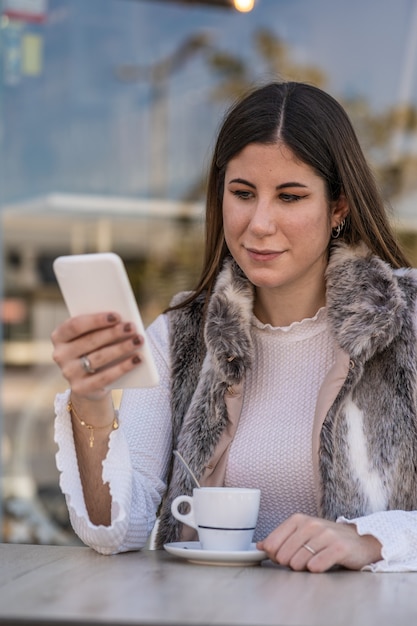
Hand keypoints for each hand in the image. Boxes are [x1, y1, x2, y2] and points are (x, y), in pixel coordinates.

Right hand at [51, 312, 142, 399]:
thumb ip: (101, 328)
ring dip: (122, 348)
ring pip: (99, 358)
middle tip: (132, 327)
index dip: (97, 320)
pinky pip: (105, 377)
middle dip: (114, 333)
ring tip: (138, 340)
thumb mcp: (92, 337)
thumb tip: (123, 321)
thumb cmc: (94, 350)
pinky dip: (124, 367)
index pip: (76, 325)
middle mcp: (60, 355)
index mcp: (59, 336)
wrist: (89, 383)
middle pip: (90, 341)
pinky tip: (137, 359)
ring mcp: (68, 373)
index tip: (117, 316)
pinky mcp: (80, 388)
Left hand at [257, 513, 381, 572]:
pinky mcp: (339, 547)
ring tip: (312, 563)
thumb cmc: (327, 539)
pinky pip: (317, 564)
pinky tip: (319, 566)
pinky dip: (315, 569)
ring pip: (299, 561)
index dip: (273, 555)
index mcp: (298, 519)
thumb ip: (281, 539)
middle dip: (289, 563)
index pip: (273, 542)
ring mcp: (326, 535)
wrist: (360, 541)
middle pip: (284, 554)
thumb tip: (259, 546)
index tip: (281, 559)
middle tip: (300, 562)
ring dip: (302, 568)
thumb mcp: (303, 534)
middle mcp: (311, 524)